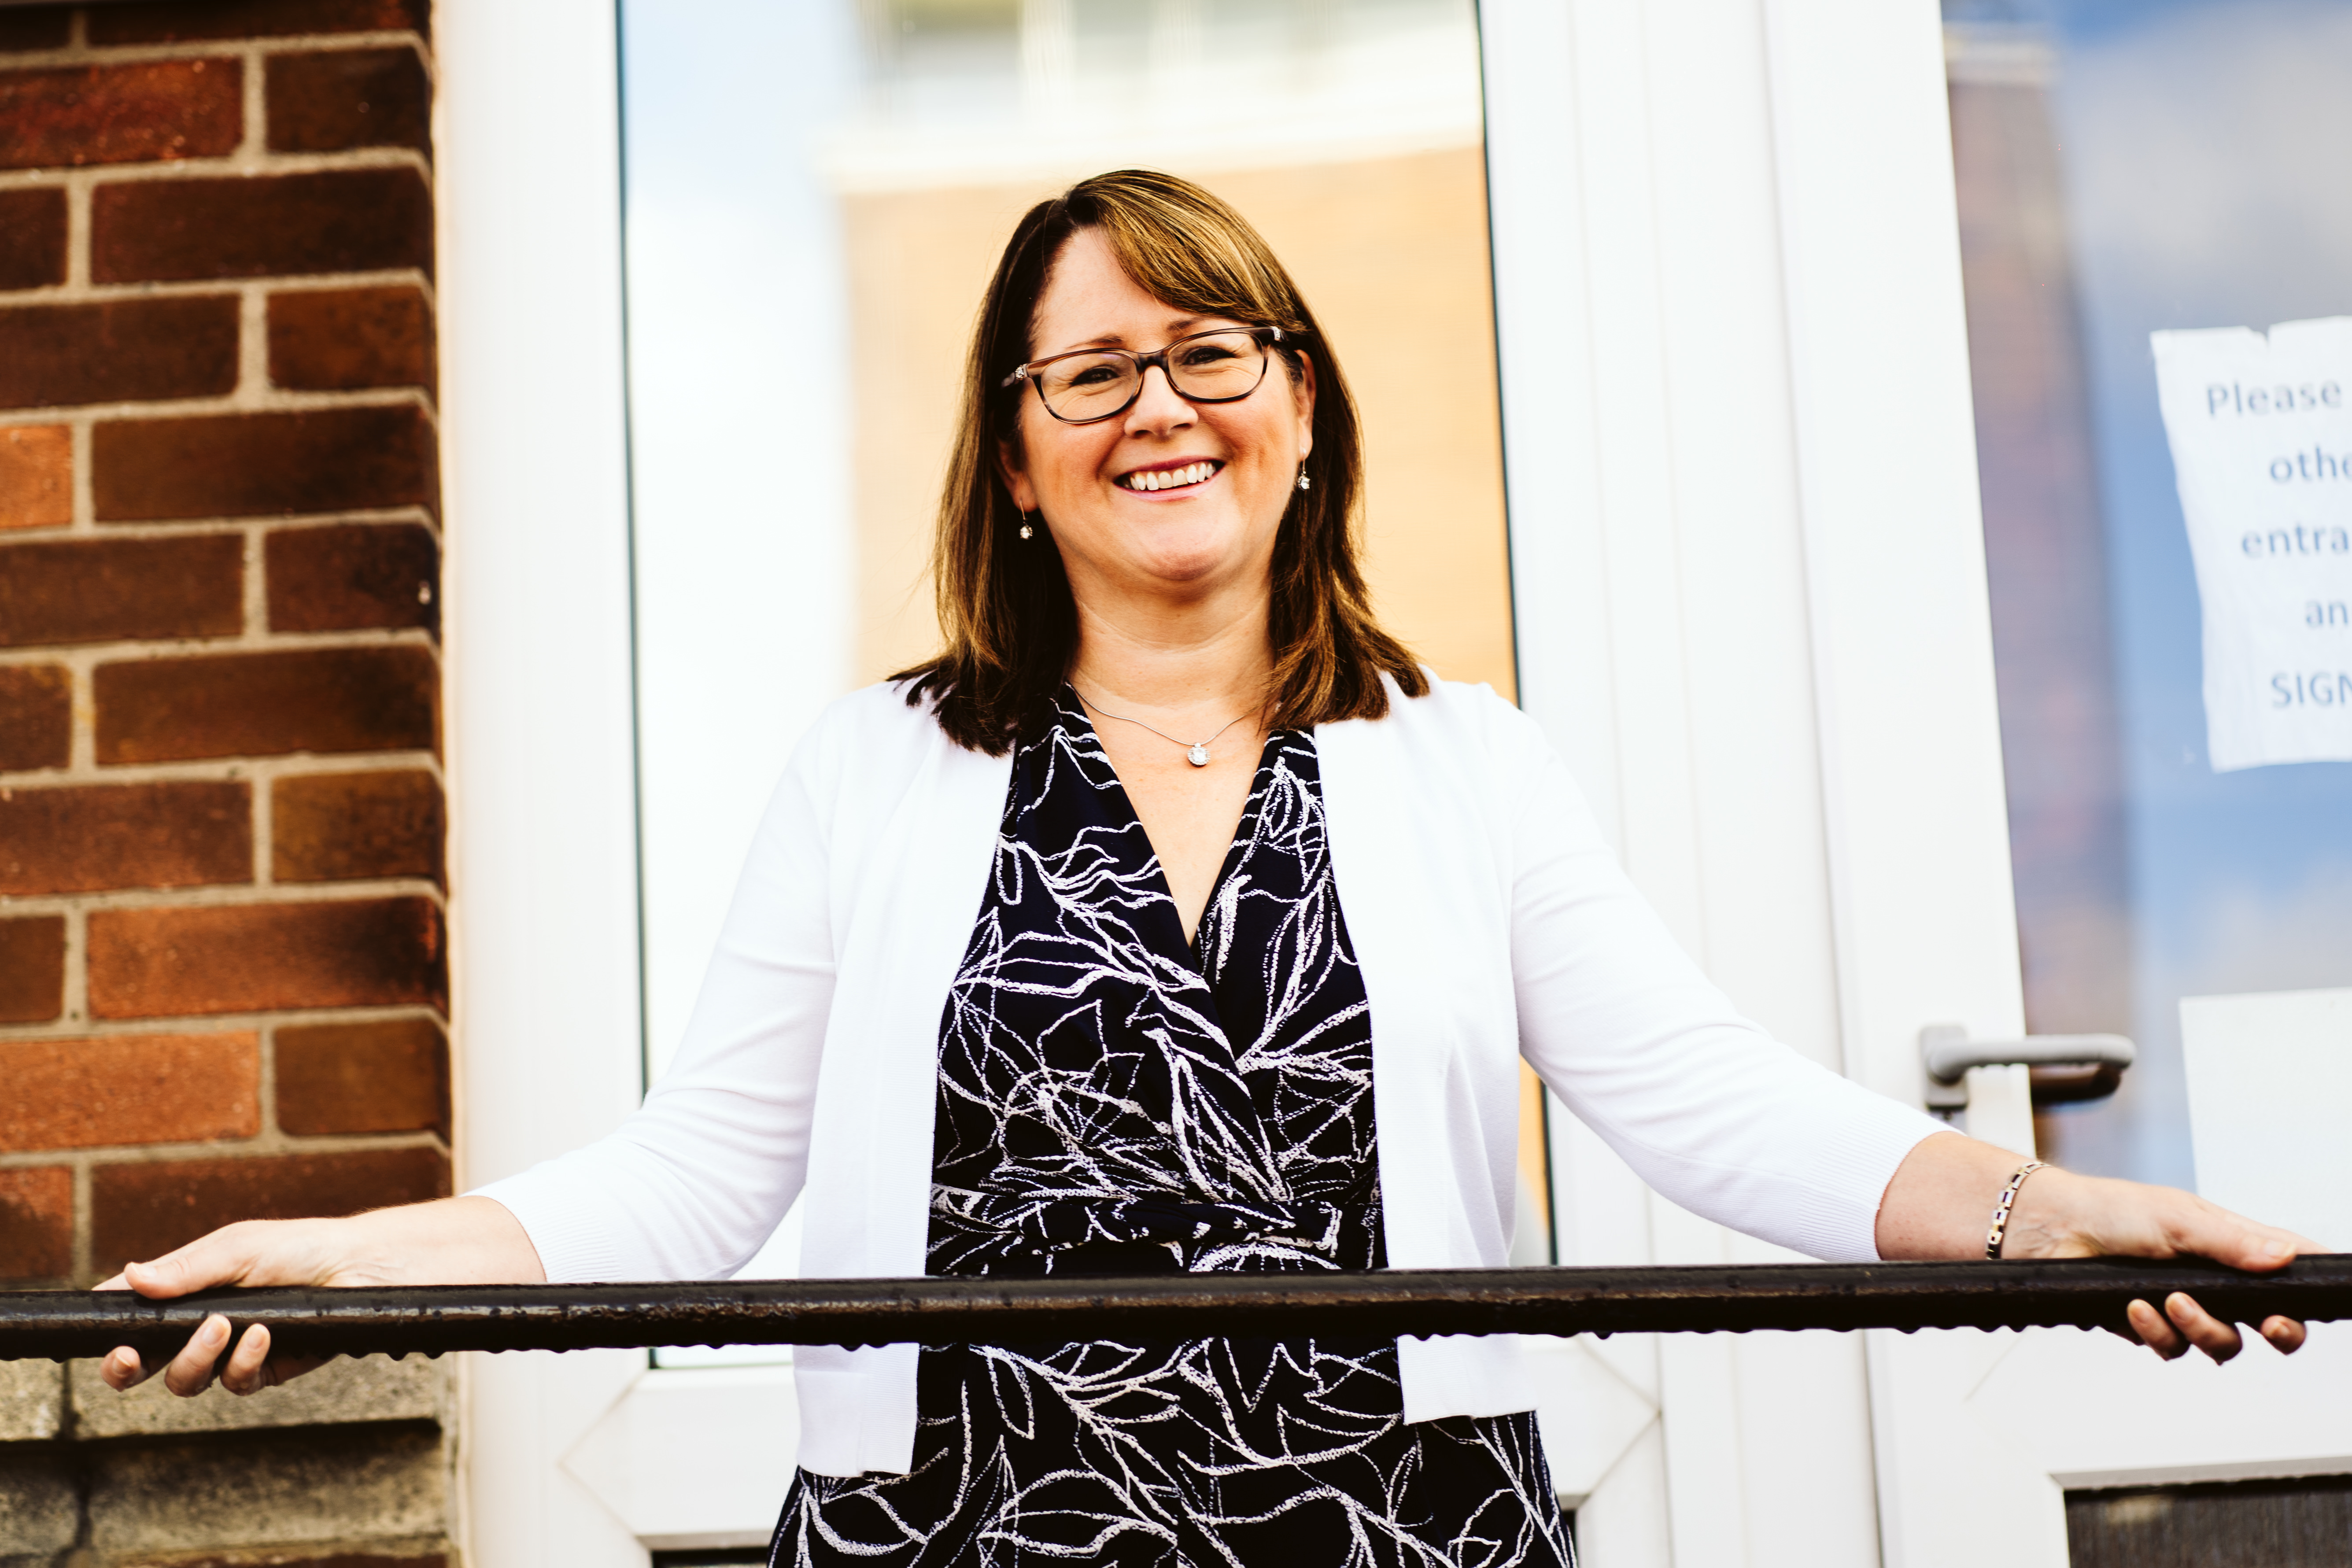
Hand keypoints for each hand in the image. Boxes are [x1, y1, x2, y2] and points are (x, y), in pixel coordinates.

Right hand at [95, 1196, 544, 1397]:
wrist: (365, 1267)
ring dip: (195, 1359)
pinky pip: (239, 1385)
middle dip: (128, 1368)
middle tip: (132, 1358)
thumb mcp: (240, 1246)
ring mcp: (236, 1351)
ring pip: (188, 1382)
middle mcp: (206, 1325)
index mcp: (191, 1290)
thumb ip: (186, 1268)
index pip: (136, 1317)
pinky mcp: (270, 1369)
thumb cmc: (303, 1246)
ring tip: (224, 1326)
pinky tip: (263, 1335)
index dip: (112, 1334)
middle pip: (146, 1365)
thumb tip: (129, 1278)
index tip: (106, 1339)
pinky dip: (243, 1363)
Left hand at [2005, 1164, 2313, 1363]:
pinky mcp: (2150, 1326)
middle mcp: (2213, 1279)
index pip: (2288, 1266)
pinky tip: (2135, 1308)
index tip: (2322, 1298)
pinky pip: (2173, 1348)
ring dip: (2202, 1327)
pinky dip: (2157, 1333)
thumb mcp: (2178, 1218)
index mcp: (2230, 1245)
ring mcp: (2184, 1305)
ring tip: (2170, 1300)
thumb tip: (2286, 1256)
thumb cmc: (2113, 1210)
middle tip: (2271, 1326)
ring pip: (2223, 1343)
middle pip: (2270, 1320)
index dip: (2311, 1282)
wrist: (2051, 1231)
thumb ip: (2231, 1242)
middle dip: (2280, 1330)